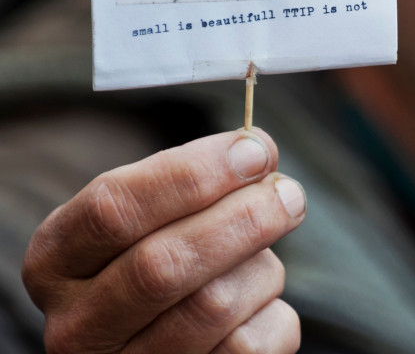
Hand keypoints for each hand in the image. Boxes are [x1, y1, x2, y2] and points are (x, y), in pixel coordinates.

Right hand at [22, 129, 305, 352]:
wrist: (156, 321)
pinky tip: (259, 297)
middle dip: (243, 218)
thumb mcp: (150, 211)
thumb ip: (192, 180)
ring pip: (214, 306)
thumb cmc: (154, 246)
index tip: (253, 151)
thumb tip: (256, 150)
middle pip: (163, 264)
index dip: (193, 174)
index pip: (115, 208)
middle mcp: (76, 323)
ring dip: (262, 266)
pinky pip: (247, 349)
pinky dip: (271, 311)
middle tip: (290, 193)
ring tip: (264, 252)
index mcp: (56, 258)